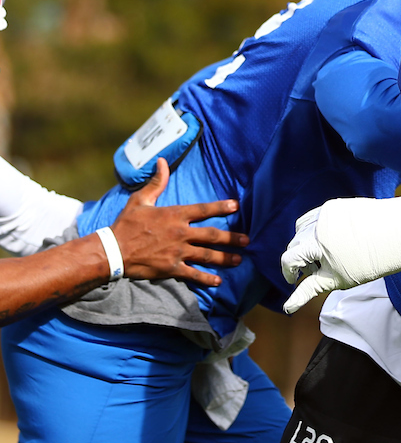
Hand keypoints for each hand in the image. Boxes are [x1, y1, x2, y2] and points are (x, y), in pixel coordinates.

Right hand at [113, 158, 245, 286]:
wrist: (112, 250)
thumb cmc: (126, 224)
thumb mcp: (140, 200)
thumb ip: (156, 183)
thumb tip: (163, 161)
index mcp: (174, 215)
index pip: (203, 209)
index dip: (221, 207)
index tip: (236, 206)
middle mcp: (180, 233)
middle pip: (212, 235)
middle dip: (232, 238)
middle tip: (247, 240)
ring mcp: (177, 252)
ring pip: (207, 255)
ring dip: (225, 258)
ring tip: (239, 260)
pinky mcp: (171, 269)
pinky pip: (193, 274)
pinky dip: (206, 278)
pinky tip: (218, 281)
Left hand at [281, 190, 400, 312]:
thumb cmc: (390, 222)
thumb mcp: (357, 215)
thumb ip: (338, 227)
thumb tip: (329, 245)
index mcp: (326, 213)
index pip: (302, 225)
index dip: (306, 238)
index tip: (312, 248)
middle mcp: (321, 231)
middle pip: (296, 243)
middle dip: (301, 255)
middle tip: (311, 264)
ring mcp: (327, 252)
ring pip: (296, 261)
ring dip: (298, 269)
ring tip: (303, 277)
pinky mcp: (337, 274)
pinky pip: (309, 286)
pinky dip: (297, 298)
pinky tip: (288, 307)